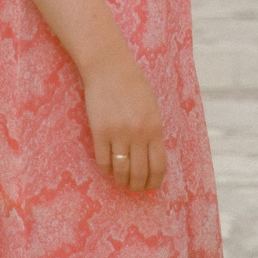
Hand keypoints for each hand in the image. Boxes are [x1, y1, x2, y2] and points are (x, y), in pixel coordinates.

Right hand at [82, 53, 168, 192]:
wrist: (109, 67)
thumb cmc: (133, 85)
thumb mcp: (152, 108)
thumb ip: (153, 132)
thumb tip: (150, 158)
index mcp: (155, 127)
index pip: (158, 165)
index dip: (155, 181)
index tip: (151, 188)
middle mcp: (138, 134)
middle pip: (140, 172)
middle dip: (138, 186)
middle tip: (135, 189)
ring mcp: (118, 134)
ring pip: (121, 170)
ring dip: (122, 181)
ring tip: (121, 182)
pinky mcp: (99, 132)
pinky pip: (103, 160)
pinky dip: (106, 169)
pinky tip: (109, 169)